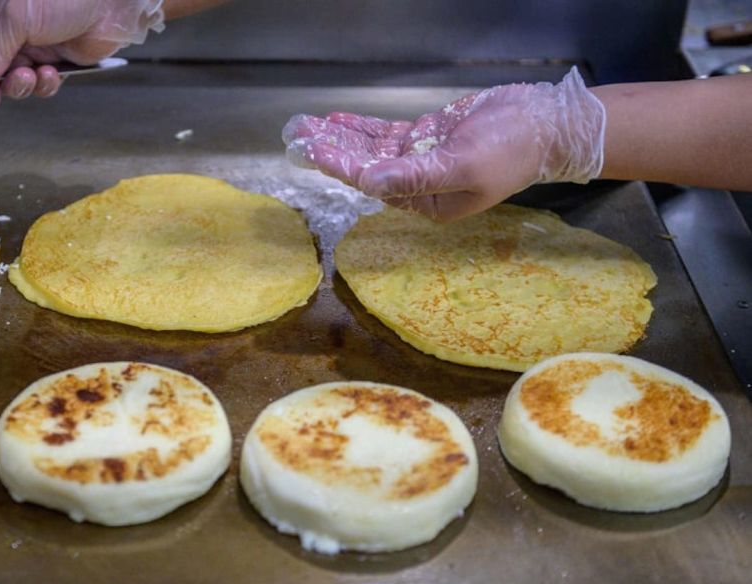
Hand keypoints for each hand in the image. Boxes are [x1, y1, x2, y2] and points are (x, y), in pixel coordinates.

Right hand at [0, 0, 164, 114]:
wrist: (114, 2)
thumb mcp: (18, 18)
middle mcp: (9, 28)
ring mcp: (33, 46)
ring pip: (11, 81)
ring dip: (17, 86)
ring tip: (28, 77)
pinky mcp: (56, 61)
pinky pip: (40, 85)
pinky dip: (43, 85)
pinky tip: (51, 74)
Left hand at [282, 68, 605, 220]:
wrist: (546, 124)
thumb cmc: (510, 150)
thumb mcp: (463, 166)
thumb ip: (415, 177)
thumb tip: (369, 182)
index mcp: (428, 202)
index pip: (374, 183)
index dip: (342, 165)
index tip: (314, 150)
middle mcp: (420, 185)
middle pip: (366, 167)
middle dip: (332, 150)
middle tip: (297, 135)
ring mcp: (422, 159)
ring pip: (372, 149)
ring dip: (341, 137)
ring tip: (307, 126)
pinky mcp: (428, 138)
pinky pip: (386, 136)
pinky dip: (362, 128)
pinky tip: (337, 121)